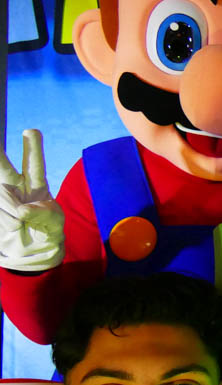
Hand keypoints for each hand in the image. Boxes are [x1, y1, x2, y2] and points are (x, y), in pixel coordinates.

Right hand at [0, 130, 63, 270]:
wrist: (29, 252)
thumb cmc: (46, 231)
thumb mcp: (54, 224)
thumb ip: (44, 214)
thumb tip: (23, 209)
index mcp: (35, 186)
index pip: (34, 165)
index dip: (33, 149)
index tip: (31, 132)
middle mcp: (13, 186)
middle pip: (2, 166)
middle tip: (2, 141)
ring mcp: (1, 196)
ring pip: (1, 192)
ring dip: (6, 203)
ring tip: (18, 223)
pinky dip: (4, 219)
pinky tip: (11, 225)